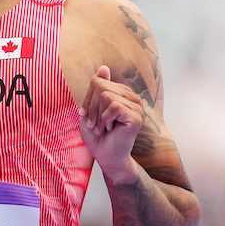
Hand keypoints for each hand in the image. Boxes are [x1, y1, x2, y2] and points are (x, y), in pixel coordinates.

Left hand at [80, 65, 143, 183]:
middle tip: (95, 124)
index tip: (87, 115)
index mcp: (122, 93)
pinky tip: (110, 129)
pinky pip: (114, 106)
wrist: (107, 159)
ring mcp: (136, 107)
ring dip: (98, 116)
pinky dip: (105, 119)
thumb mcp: (91, 109)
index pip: (97, 81)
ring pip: (106, 95)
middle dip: (91, 107)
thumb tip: (104, 66)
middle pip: (100, 86)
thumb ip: (97, 89)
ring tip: (103, 128)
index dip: (87, 99)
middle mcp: (131, 97)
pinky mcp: (136, 117)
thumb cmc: (98, 136)